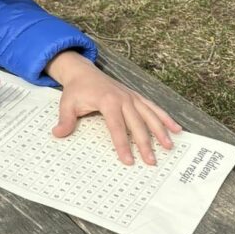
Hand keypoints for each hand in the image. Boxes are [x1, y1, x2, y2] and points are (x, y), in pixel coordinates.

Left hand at [46, 51, 182, 165]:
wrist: (83, 71)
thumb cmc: (76, 90)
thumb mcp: (67, 104)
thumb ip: (65, 120)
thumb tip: (58, 134)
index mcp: (107, 101)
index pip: (117, 126)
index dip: (122, 144)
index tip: (128, 160)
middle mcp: (123, 98)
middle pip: (137, 124)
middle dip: (145, 143)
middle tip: (151, 162)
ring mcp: (131, 96)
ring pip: (149, 115)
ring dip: (160, 131)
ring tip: (169, 147)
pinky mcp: (135, 96)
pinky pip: (153, 107)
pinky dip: (165, 117)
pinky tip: (176, 129)